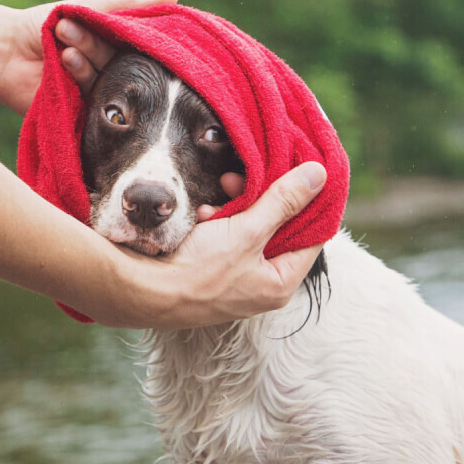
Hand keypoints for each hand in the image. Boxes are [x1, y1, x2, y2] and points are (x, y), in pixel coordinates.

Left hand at [0, 0, 178, 114]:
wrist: (1, 54)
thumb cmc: (39, 26)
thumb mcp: (87, 8)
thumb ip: (128, 3)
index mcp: (116, 46)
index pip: (143, 43)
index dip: (143, 36)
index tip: (136, 25)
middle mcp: (112, 71)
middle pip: (122, 61)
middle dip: (94, 43)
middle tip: (67, 29)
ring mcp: (98, 93)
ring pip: (106, 77)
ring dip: (83, 58)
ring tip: (61, 46)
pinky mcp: (84, 114)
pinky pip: (94, 98)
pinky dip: (79, 76)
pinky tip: (64, 61)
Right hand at [104, 162, 327, 328]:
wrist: (144, 290)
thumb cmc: (198, 271)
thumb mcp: (247, 231)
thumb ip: (284, 202)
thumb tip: (320, 176)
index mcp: (281, 283)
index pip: (313, 235)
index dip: (310, 202)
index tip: (303, 173)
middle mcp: (263, 284)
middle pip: (279, 229)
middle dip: (262, 199)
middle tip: (242, 179)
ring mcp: (237, 278)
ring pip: (250, 228)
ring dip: (235, 207)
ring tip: (216, 196)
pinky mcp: (214, 269)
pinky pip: (227, 236)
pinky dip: (217, 221)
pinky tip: (202, 214)